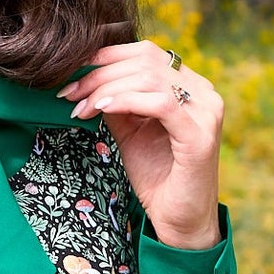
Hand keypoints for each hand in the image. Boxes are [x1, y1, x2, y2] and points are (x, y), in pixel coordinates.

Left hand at [59, 39, 223, 249]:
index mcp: (189, 86)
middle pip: (144, 60)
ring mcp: (205, 111)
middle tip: (68, 92)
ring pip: (149, 77)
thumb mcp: (130, 132)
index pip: (146, 53)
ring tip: (80, 107)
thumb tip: (87, 80)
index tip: (72, 75)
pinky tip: (101, 109)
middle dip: (98, 73)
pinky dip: (125, 101)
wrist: (180, 221)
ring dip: (105, 87)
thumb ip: (117, 103)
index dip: (105, 57)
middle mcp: (203, 92)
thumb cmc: (157, 178)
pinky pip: (160, 103)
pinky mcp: (199, 135)